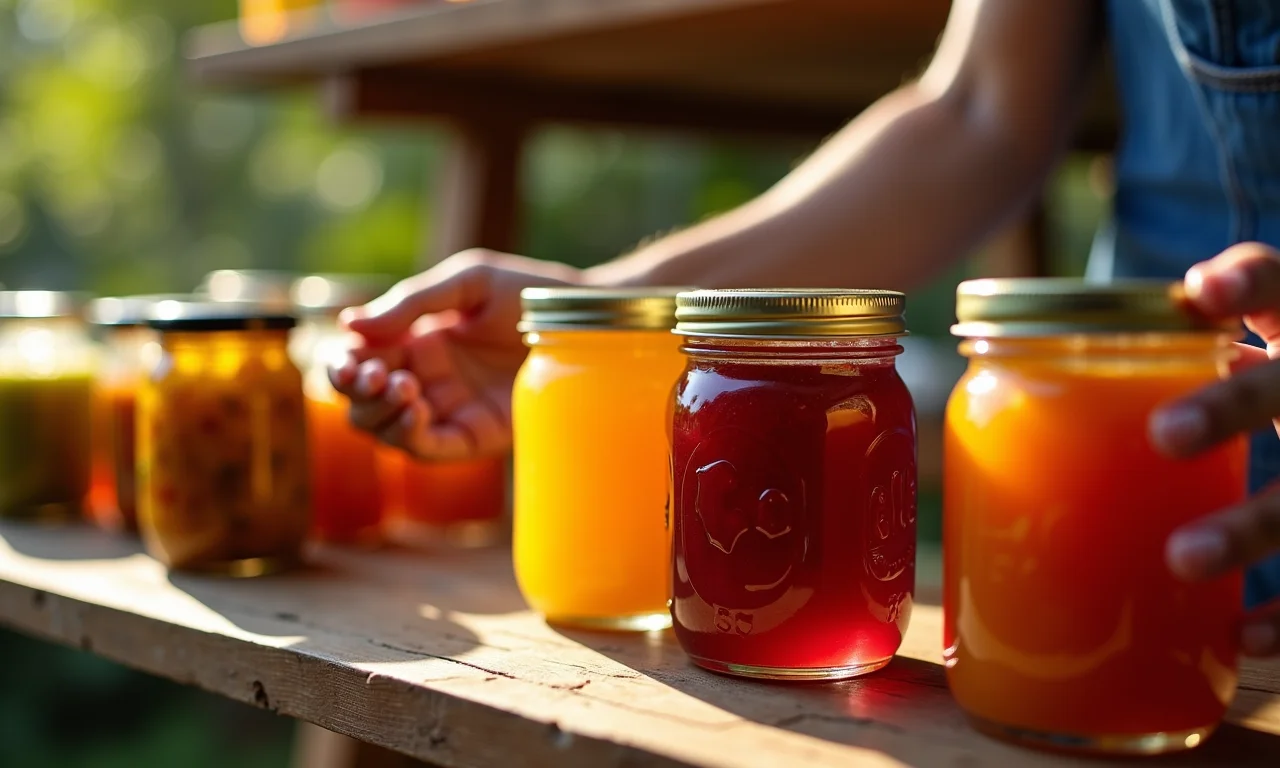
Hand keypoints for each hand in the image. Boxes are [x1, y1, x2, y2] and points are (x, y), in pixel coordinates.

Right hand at [329, 249, 582, 460]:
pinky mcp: (476, 436)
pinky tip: (415, 409)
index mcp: (416, 342)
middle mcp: (427, 380)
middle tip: (375, 376)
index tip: (349, 359)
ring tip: (402, 386)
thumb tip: (349, 326)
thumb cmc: (529, 291)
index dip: (342, 365)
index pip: (359, 362)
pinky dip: (410, 437)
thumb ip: (411, 303)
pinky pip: (429, 449)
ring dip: (380, 413)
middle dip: (356, 393)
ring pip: (387, 431)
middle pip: (363, 403)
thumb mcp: (468, 282)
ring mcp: (450, 410)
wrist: (583, 318)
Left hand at [1148, 242, 1279, 655]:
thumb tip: (990, 372)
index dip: (1253, 282)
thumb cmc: (1246, 403)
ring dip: (1249, 527)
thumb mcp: (1222, 367)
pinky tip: (1238, 638)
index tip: (1201, 293)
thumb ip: (1155, 359)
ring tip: (1181, 558)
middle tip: (1164, 433)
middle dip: (1233, 407)